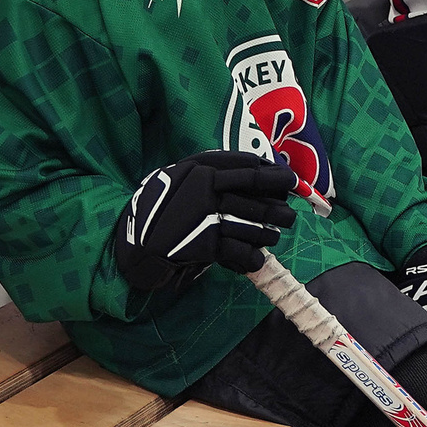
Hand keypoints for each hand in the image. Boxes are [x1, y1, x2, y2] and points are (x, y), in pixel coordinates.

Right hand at [113, 150, 299, 291]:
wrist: (137, 245)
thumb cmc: (162, 209)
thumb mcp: (179, 177)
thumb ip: (211, 170)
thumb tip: (258, 168)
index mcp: (200, 168)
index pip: (249, 167)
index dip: (274, 175)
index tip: (289, 182)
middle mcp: (205, 189)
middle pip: (257, 197)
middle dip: (278, 208)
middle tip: (289, 216)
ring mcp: (206, 217)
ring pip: (255, 225)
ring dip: (269, 235)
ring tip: (272, 237)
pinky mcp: (206, 244)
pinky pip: (242, 252)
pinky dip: (253, 258)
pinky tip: (255, 259)